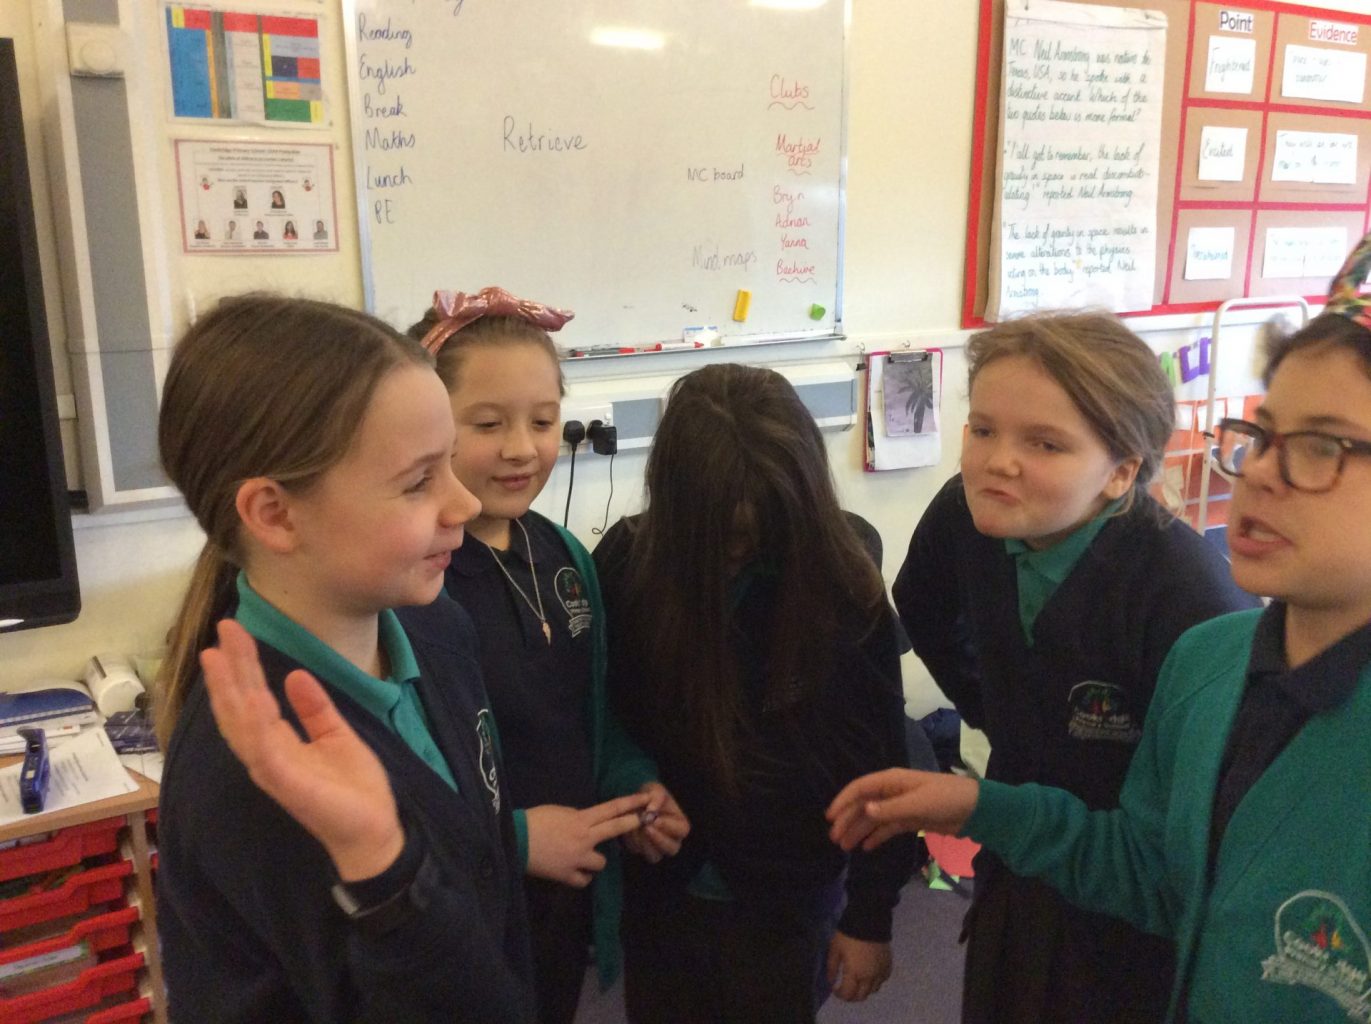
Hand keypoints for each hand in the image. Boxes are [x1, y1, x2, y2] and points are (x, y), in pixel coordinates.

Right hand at [199, 620, 403, 881]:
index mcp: (279, 743)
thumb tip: (295, 674)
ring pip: (242, 725)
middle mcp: (267, 755)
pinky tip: (251, 699)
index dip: (243, 665)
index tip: (232, 632)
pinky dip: (255, 725)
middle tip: (221, 629)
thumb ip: (315, 708)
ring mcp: (273, 770)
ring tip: (219, 656)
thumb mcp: (336, 736)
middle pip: (240, 706)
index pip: (253, 697)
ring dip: (229, 690)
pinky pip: (265, 751)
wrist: (375, 830)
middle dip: (230, 669)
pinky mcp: (287, 784)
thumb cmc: (354, 789)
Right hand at [525, 793, 650, 887]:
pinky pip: (584, 880)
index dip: (630, 803)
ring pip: (602, 863)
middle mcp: (585, 838)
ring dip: (595, 860)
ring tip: (585, 857)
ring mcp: (578, 859)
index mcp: (581, 819)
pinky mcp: (567, 875)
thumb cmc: (533, 821)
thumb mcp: (558, 811)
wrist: (515, 841)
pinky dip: (582, 876)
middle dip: (632, 824)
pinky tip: (576, 872)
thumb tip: (588, 823)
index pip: (611, 809)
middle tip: (644, 820)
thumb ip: (577, 817)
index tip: (645, 798)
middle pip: (616, 829)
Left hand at [622, 782, 690, 863]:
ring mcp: (657, 848)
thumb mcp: (656, 789)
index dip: (669, 826)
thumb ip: (657, 797)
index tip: (655, 819)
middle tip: (646, 827)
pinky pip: (638, 852)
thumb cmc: (651, 795)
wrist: (635, 801)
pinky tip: (627, 830)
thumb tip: (652, 810)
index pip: (682, 830)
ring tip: (634, 827)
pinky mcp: (642, 851)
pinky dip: (631, 842)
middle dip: (658, 839)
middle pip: (672, 849)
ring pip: (654, 856)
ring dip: (644, 843)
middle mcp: (672, 840)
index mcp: (680, 825)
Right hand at [826, 768, 979, 852]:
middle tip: (835, 838)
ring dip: (859, 830)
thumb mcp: (917, 804)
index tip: (830, 817)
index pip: (860, 788)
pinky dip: (876, 836)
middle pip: (863, 804)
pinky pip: (887, 827)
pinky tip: (866, 847)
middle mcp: (892, 792)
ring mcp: (900, 806)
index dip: (843, 801)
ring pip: (873, 818)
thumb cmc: (945, 799)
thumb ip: (890, 809)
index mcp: (892, 781)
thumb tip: (864, 810)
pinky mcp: (910, 819)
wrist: (974, 809)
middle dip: (848, 820)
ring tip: (845, 846)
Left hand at [826, 932, 891, 1001]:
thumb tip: (831, 981)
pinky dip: (876, 981)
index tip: (835, 989)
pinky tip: (870, 975)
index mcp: (854, 974)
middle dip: (851, 996)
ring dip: (864, 990)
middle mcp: (869, 977)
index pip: (848, 994)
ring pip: (873, 990)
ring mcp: (880, 972)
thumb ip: (832, 967)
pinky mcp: (888, 965)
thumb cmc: (848, 935)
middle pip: (861, 996)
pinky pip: (883, 980)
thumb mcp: (834, 949)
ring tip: (858, 982)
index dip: (840, 995)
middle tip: (845, 989)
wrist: (868, 921)